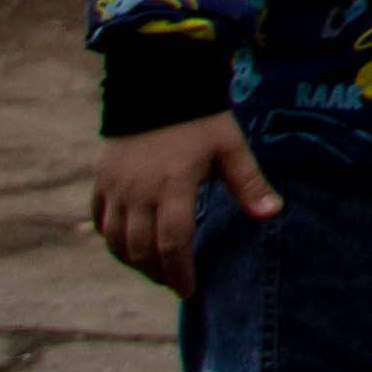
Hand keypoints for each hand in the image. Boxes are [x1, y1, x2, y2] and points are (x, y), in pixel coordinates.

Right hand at [92, 115, 274, 287]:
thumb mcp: (230, 147)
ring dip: (132, 262)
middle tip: (173, 283)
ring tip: (153, 269)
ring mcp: (115, 187)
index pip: (173, 244)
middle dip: (157, 273)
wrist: (158, 81)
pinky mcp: (101, 180)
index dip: (180, 273)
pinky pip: (99, 220)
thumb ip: (248, 183)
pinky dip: (111, 239)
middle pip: (141, 249)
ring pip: (115, 240)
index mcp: (173, 186)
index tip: (189, 290)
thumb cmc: (200, 117)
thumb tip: (272, 214)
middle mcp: (138, 192)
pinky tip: (127, 246)